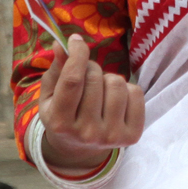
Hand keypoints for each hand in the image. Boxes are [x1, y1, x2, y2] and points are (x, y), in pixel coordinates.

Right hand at [38, 34, 144, 170]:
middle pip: (95, 78)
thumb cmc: (64, 114)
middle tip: (87, 76)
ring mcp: (111, 135)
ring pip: (117, 82)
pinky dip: (127, 89)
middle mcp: (86, 133)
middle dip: (91, 67)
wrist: (80, 148)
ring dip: (109, 79)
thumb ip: (56, 70)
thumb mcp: (51, 96)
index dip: (77, 54)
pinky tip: (116, 102)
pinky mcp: (132, 135)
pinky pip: (136, 92)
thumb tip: (63, 45)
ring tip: (101, 92)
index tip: (76, 40)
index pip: (73, 80)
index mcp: (60, 123)